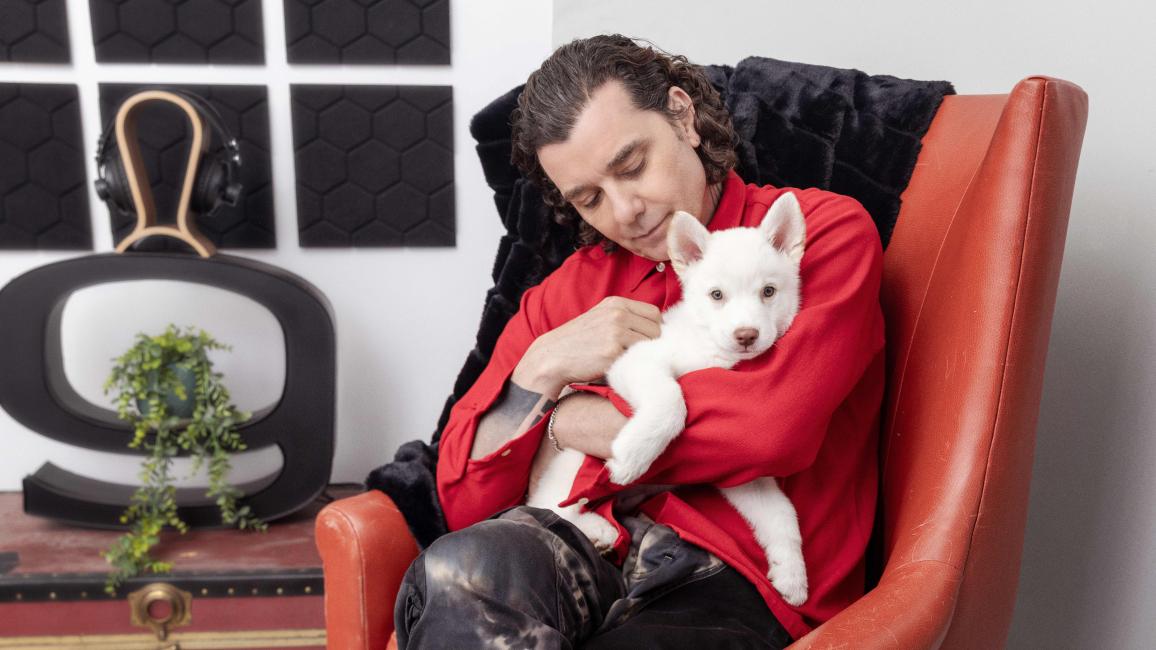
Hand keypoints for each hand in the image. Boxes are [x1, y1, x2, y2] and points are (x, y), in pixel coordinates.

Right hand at [513, 296, 661, 393]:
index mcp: (616, 303)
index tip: (643, 341)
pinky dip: (631, 366)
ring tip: (624, 361)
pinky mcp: (613, 352)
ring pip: (650, 346)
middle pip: (656, 330)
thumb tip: (659, 329)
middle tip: (634, 355)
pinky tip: (617, 368)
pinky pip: (637, 360)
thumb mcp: (601, 318)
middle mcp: (618, 314)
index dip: (653, 329)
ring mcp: (616, 332)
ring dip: (642, 356)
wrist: (552, 357)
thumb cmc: (578, 343)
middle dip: (650, 344)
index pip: (654, 313)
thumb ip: (625, 318)